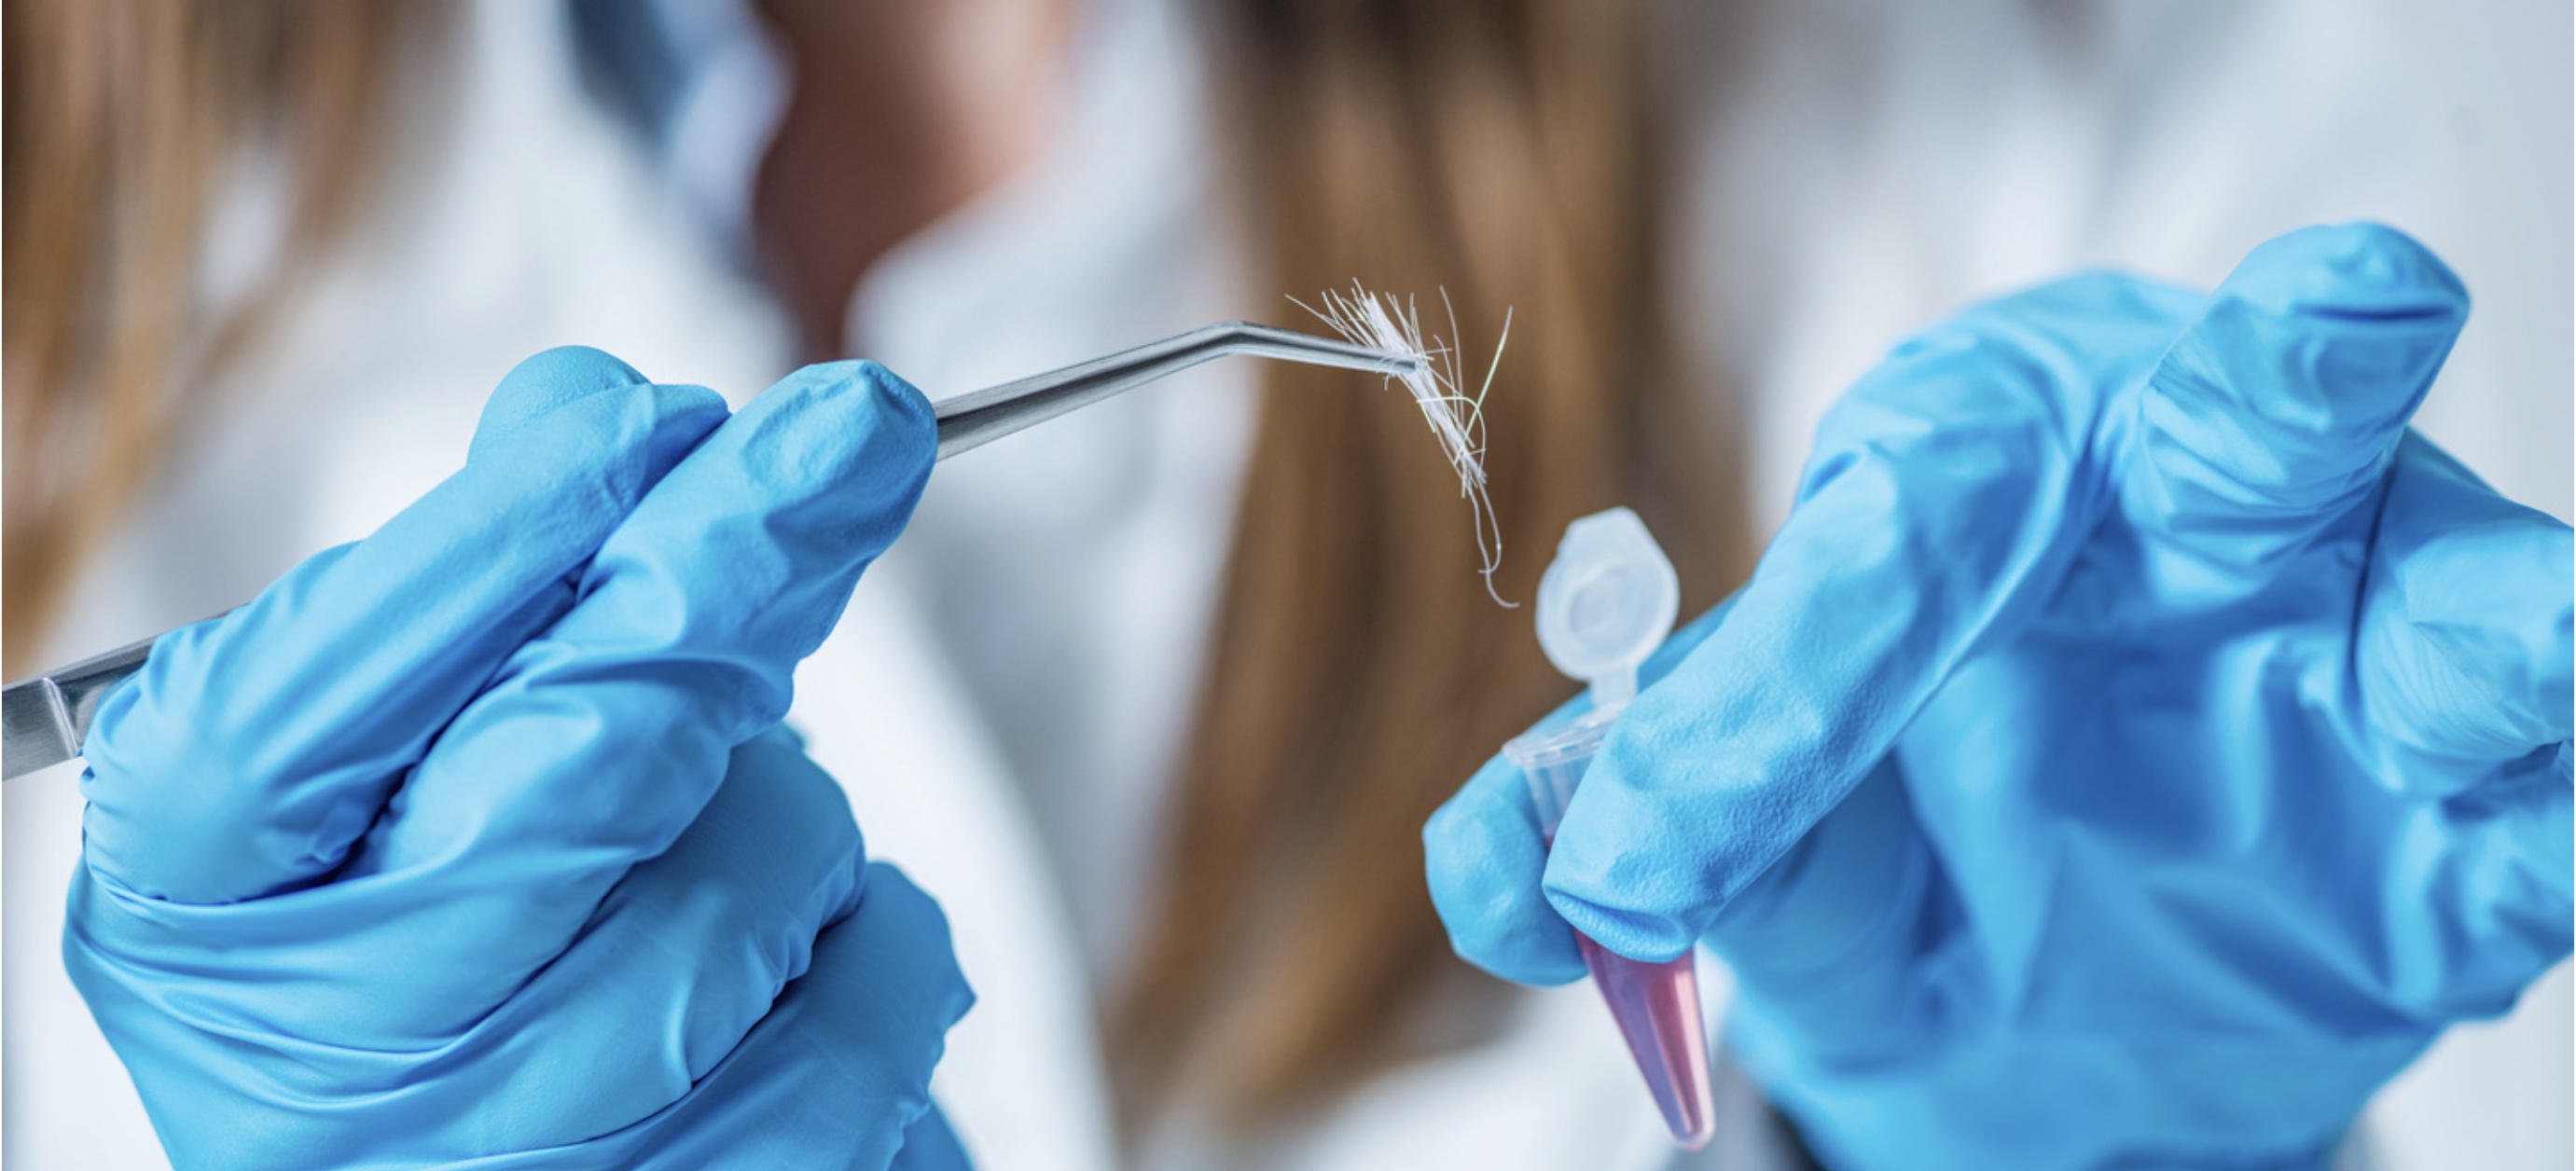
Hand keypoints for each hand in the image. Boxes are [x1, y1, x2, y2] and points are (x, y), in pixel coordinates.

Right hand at [65, 348, 975, 1168]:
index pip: (296, 711)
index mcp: (202, 909)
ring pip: (741, 885)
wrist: (544, 1166)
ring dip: (799, 810)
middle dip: (729, 572)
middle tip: (858, 429)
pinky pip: (859, 1025)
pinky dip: (883, 944)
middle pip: (563, 767)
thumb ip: (493, 598)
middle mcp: (324, 1060)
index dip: (481, 552)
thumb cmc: (480, 935)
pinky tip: (823, 947)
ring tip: (753, 829)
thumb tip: (585, 407)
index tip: (644, 413)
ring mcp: (506, 1161)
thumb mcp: (413, 767)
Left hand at [1426, 225, 2572, 1168]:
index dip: (1782, 695)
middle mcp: (2197, 505)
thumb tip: (1502, 876)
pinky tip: (2543, 821)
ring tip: (2465, 668)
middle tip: (2332, 324)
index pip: (1903, 532)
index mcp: (1984, 460)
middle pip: (2263, 402)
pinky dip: (2566, 804)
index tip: (1649, 863)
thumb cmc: (1890, 829)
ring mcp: (2367, 648)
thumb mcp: (1757, 832)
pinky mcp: (2477, 821)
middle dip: (2295, 369)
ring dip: (2488, 621)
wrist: (2043, 986)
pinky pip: (2562, 800)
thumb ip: (1638, 820)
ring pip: (2473, 587)